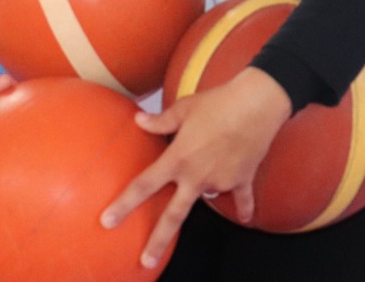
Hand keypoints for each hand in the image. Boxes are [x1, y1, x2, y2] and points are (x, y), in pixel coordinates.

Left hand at [101, 67, 290, 269]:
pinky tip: (246, 217)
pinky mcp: (242, 179)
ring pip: (205, 196)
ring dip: (202, 190)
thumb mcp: (183, 109)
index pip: (144, 186)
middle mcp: (197, 176)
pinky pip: (242, 199)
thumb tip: (138, 120)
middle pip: (173, 215)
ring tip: (211, 162)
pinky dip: (244, 207)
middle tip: (146, 260)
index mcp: (177, 159)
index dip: (124, 205)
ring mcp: (220, 181)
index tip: (108, 221)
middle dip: (158, 241)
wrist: (256, 105)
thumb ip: (160, 121)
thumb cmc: (217, 102)